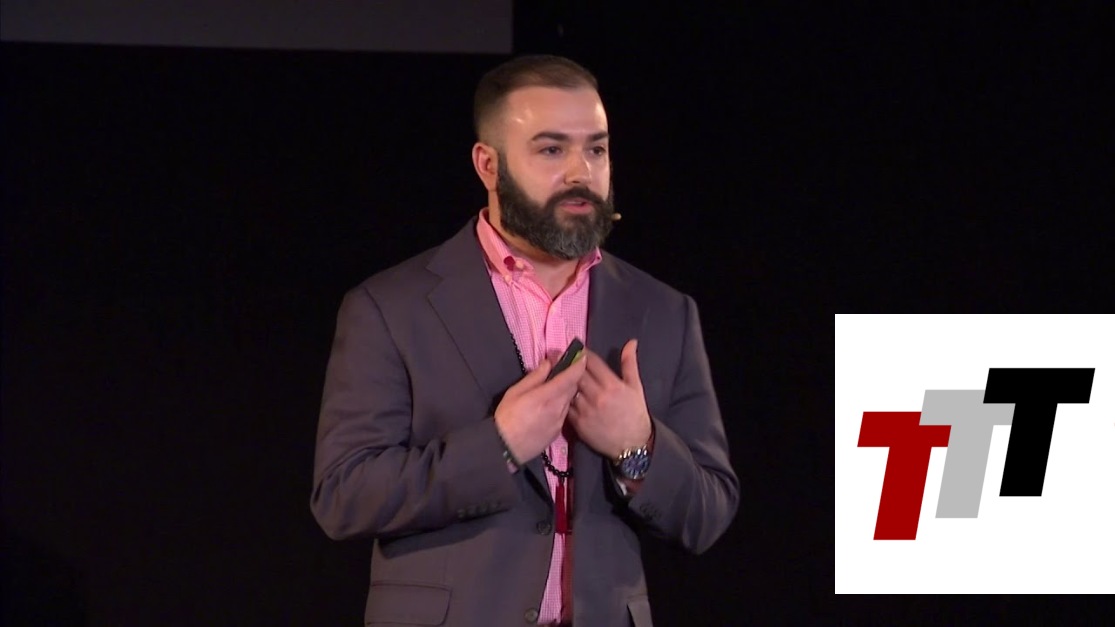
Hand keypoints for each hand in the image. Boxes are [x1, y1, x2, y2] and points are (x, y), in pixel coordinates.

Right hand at [494, 350, 586, 463]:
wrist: (506, 447)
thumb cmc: (507, 417)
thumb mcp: (515, 392)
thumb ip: (535, 377)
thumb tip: (549, 363)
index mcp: (546, 396)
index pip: (569, 377)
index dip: (578, 365)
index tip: (582, 356)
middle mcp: (558, 409)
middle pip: (573, 388)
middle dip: (572, 377)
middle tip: (565, 368)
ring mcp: (560, 421)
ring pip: (569, 400)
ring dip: (567, 391)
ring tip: (556, 386)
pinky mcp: (558, 431)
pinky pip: (565, 412)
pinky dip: (562, 404)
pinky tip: (551, 404)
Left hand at [567, 339, 651, 459]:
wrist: (632, 444)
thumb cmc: (635, 413)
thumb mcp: (636, 387)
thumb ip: (630, 363)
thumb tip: (631, 342)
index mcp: (612, 385)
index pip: (591, 362)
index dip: (582, 353)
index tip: (576, 348)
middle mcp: (598, 396)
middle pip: (576, 374)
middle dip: (566, 363)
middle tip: (557, 355)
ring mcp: (586, 411)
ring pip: (568, 389)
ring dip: (562, 380)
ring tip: (554, 372)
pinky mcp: (578, 424)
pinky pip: (565, 407)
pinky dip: (561, 399)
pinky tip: (557, 393)